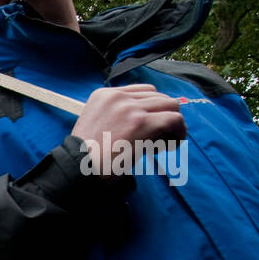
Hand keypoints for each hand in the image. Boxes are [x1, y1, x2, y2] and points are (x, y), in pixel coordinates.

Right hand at [71, 84, 185, 175]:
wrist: (79, 169)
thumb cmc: (85, 156)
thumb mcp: (95, 124)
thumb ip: (116, 116)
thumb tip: (148, 120)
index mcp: (104, 95)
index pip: (142, 91)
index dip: (151, 108)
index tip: (150, 126)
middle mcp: (118, 96)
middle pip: (158, 96)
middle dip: (163, 116)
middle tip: (160, 137)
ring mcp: (130, 108)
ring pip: (170, 105)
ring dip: (173, 123)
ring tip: (167, 142)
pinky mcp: (142, 122)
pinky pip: (175, 119)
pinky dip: (179, 132)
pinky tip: (173, 145)